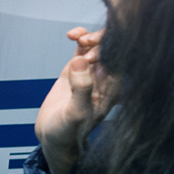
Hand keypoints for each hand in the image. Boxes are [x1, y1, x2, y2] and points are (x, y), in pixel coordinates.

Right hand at [33, 26, 112, 173]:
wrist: (53, 138)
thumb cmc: (69, 132)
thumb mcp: (75, 114)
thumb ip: (81, 89)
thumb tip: (80, 61)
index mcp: (113, 89)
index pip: (119, 60)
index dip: (107, 49)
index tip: (89, 50)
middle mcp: (106, 79)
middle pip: (110, 49)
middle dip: (98, 41)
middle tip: (82, 43)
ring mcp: (91, 72)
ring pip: (97, 45)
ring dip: (89, 36)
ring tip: (75, 38)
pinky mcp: (77, 70)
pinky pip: (82, 48)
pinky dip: (79, 37)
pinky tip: (71, 35)